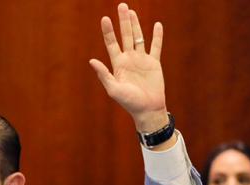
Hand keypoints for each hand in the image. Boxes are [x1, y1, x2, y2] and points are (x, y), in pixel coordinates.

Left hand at [89, 3, 167, 133]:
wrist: (147, 109)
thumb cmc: (129, 102)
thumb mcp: (113, 89)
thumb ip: (104, 74)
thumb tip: (91, 61)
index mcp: (118, 64)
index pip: (112, 43)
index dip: (108, 31)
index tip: (105, 19)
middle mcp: (129, 59)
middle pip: (125, 36)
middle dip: (123, 22)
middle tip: (121, 6)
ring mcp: (142, 60)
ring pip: (139, 38)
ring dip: (136, 25)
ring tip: (132, 12)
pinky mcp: (154, 63)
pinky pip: (156, 46)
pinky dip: (157, 36)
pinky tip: (156, 25)